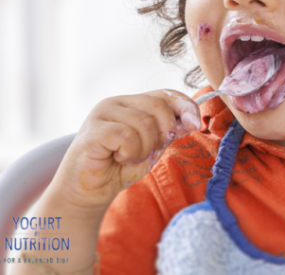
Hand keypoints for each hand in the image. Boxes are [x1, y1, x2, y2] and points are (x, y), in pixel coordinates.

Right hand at [48, 89, 200, 211]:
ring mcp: (103, 113)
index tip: (195, 125)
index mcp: (132, 103)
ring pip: (144, 124)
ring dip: (144, 149)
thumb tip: (191, 121)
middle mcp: (117, 102)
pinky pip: (127, 136)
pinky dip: (130, 152)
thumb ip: (169, 133)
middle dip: (163, 134)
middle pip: (158, 106)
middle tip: (149, 152)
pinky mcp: (93, 130)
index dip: (185, 106)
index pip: (166, 94)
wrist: (88, 191)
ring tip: (129, 157)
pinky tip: (118, 158)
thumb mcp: (152, 149)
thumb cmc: (118, 168)